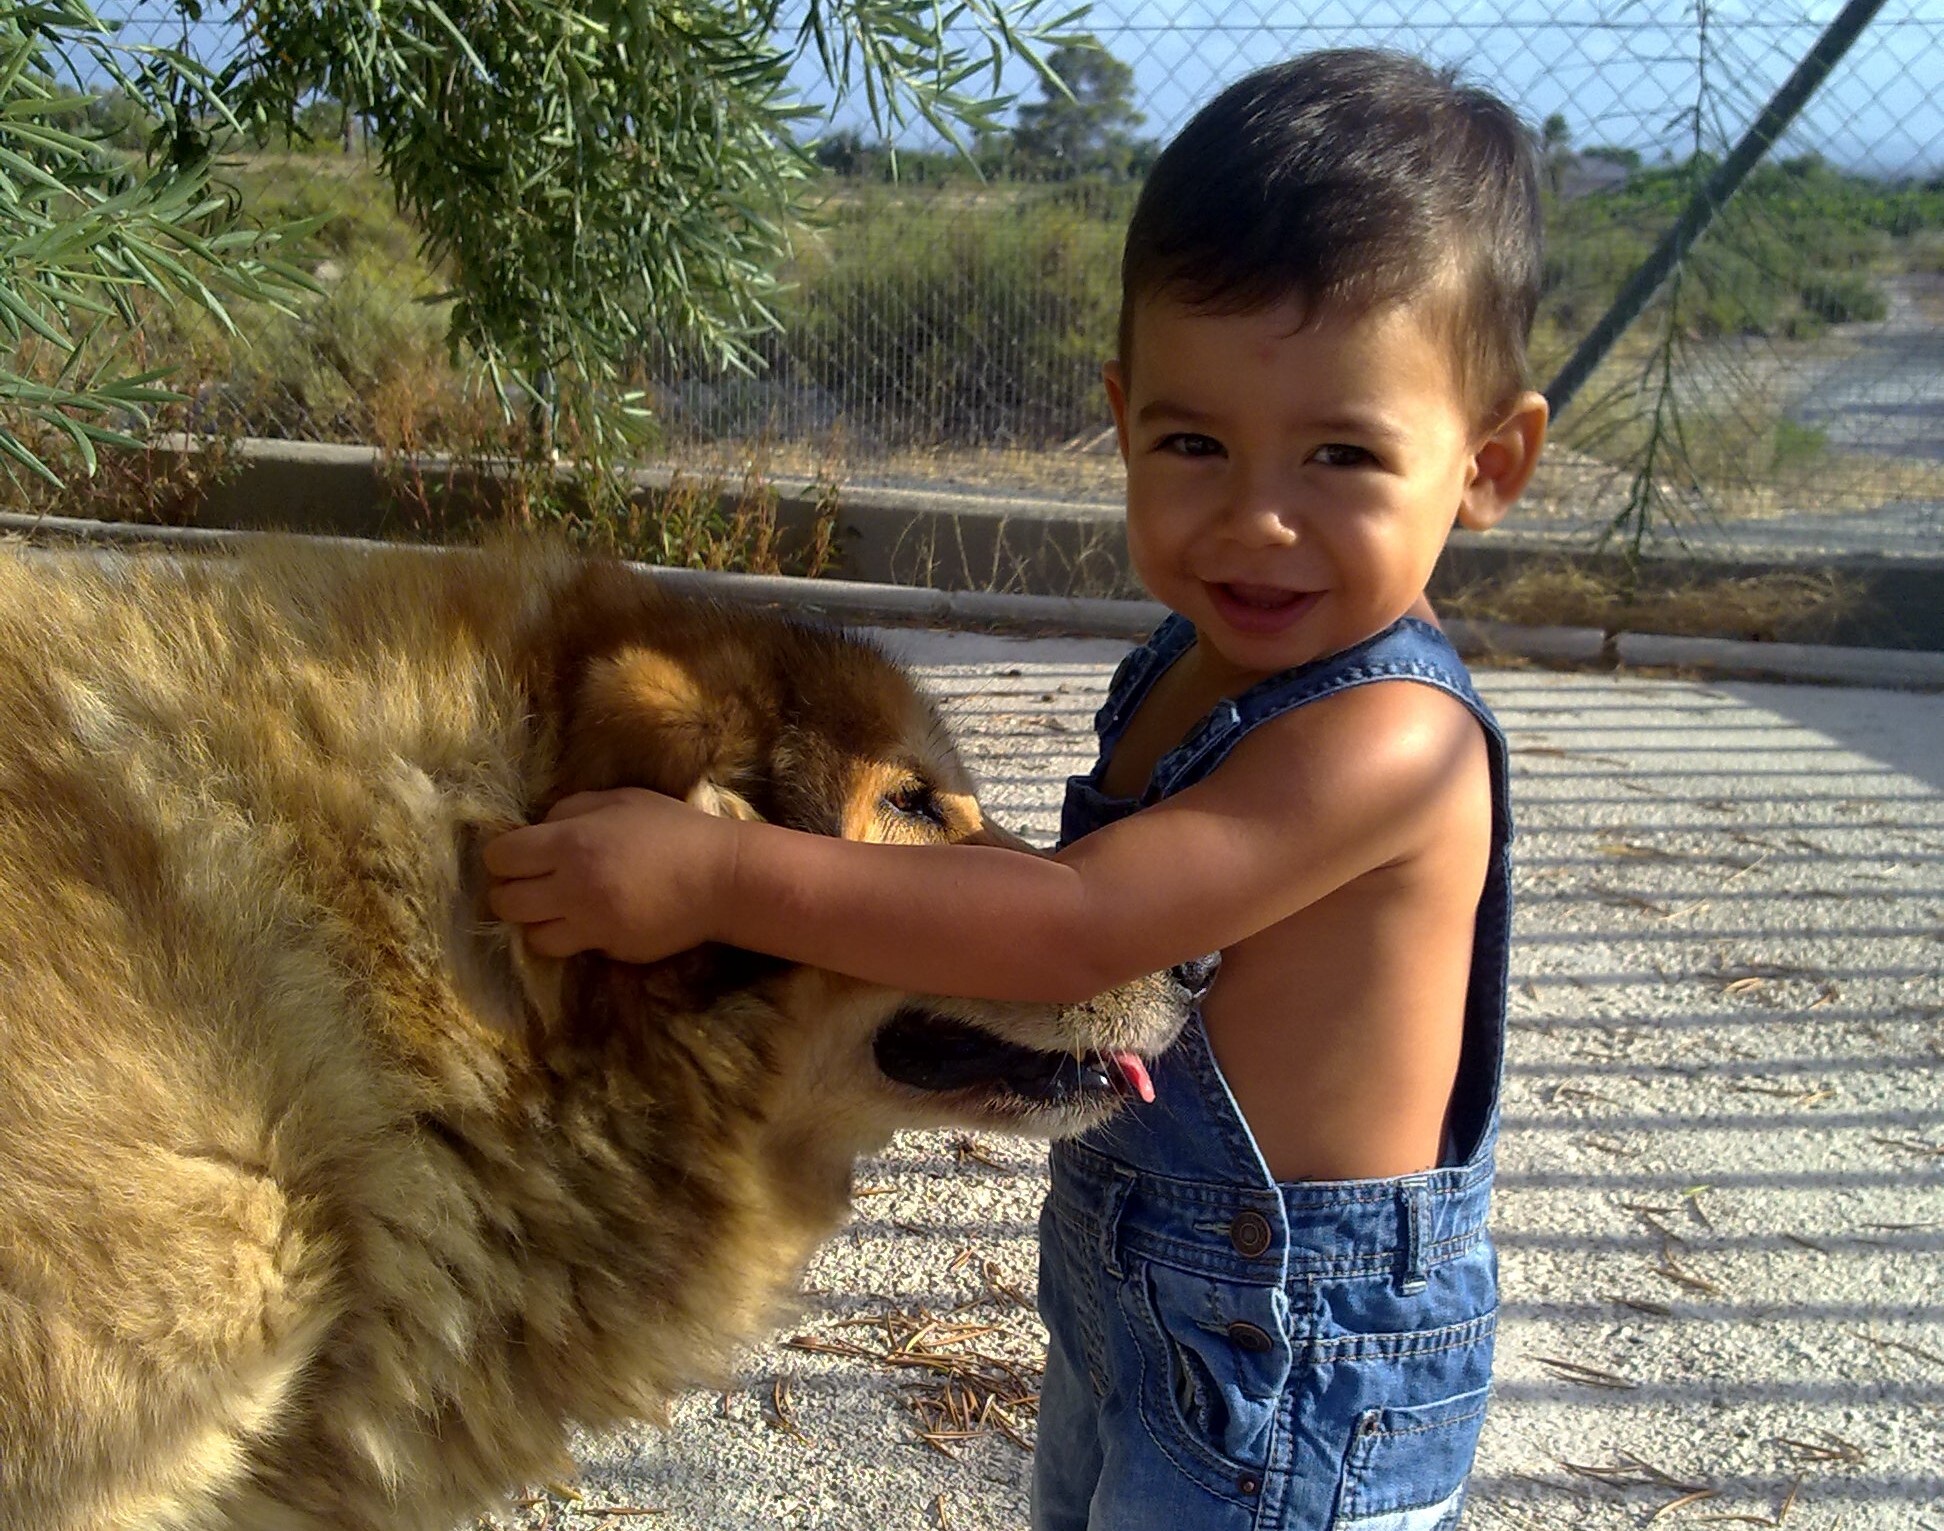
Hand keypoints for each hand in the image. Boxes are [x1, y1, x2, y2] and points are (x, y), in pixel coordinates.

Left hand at [483, 788, 736, 961]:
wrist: (722, 878)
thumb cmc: (673, 830)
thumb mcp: (621, 800)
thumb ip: (571, 809)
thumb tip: (538, 828)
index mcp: (571, 843)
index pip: (500, 858)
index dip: (503, 856)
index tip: (519, 856)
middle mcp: (572, 887)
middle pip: (505, 903)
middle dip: (511, 892)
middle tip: (533, 884)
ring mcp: (591, 925)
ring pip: (531, 937)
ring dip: (539, 922)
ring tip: (558, 909)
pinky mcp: (610, 950)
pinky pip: (573, 949)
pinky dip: (576, 937)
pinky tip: (596, 920)